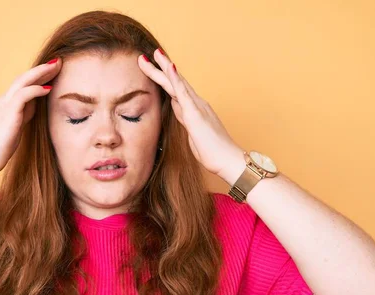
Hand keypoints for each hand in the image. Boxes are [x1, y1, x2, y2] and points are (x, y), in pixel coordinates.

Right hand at [0, 57, 62, 175]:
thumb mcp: (15, 129)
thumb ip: (23, 115)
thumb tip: (34, 106)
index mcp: (3, 105)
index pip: (22, 86)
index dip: (37, 78)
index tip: (52, 73)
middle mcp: (2, 101)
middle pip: (23, 79)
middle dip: (41, 70)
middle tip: (57, 62)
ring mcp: (3, 106)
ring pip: (23, 81)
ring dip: (41, 73)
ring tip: (56, 67)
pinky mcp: (8, 113)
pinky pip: (24, 95)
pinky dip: (36, 89)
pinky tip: (48, 88)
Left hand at [138, 49, 243, 178]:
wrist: (228, 161)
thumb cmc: (213, 152)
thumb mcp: (193, 134)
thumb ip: (186, 120)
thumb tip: (178, 110)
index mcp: (194, 109)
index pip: (175, 90)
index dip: (163, 79)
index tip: (152, 69)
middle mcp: (196, 104)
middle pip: (174, 82)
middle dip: (160, 69)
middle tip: (146, 56)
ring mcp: (197, 107)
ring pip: (177, 83)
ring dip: (165, 67)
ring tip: (155, 54)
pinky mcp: (196, 113)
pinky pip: (184, 93)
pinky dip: (175, 80)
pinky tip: (169, 67)